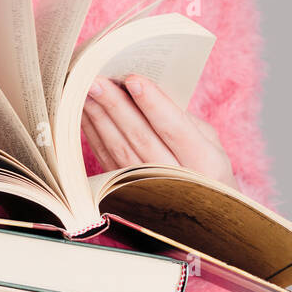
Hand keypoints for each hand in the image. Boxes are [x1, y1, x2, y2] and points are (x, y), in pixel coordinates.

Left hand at [82, 73, 237, 187]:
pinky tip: (85, 114)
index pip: (176, 129)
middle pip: (141, 138)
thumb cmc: (205, 166)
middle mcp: (177, 180)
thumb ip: (182, 119)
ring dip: (99, 119)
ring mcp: (150, 191)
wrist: (202, 212)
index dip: (154, 104)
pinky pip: (108, 161)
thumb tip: (141, 92)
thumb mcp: (209, 141)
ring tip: (82, 91)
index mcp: (206, 163)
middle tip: (94, 80)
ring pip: (119, 151)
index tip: (133, 79)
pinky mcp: (128, 196)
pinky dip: (94, 135)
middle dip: (115, 107)